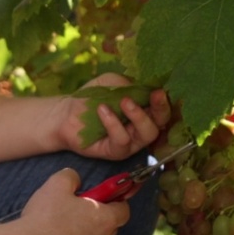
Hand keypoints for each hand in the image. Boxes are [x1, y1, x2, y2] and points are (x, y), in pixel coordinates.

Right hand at [9, 169, 129, 234]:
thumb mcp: (57, 183)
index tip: (102, 194)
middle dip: (97, 215)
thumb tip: (76, 180)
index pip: (124, 209)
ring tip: (60, 224)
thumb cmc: (44, 216)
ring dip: (84, 232)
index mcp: (105, 220)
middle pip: (109, 226)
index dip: (115, 199)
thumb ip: (72, 177)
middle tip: (76, 206)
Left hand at [56, 72, 171, 160]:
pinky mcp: (116, 152)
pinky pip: (122, 140)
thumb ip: (132, 85)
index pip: (163, 107)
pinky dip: (114, 124)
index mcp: (146, 110)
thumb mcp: (114, 83)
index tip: (160, 89)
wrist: (67, 112)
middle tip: (155, 95)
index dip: (166, 99)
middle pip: (162, 123)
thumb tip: (151, 85)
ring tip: (124, 101)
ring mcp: (131, 142)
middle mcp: (142, 127)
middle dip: (161, 108)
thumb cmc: (93, 97)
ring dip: (139, 116)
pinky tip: (102, 110)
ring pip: (148, 134)